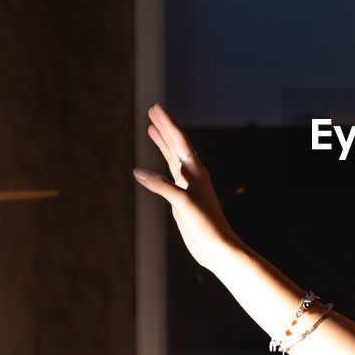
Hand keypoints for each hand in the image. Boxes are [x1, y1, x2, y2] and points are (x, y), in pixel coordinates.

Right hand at [133, 103, 244, 273]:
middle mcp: (192, 174)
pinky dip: (157, 167)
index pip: (179, 140)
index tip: (155, 108)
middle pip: (175, 144)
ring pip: (172, 158)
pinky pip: (167, 176)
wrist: (216, 246)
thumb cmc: (205, 224)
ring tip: (151, 129)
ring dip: (162, 142)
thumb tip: (138, 171)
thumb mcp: (182, 202)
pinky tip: (147, 168)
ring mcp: (186, 186)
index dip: (167, 123)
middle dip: (164, 127)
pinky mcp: (181, 198)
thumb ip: (161, 186)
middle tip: (152, 111)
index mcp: (195, 171)